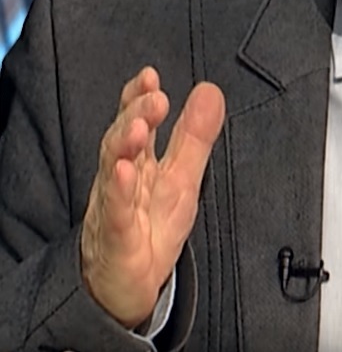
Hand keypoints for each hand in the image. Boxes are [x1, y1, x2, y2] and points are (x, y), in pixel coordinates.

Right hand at [80, 67, 225, 328]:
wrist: (128, 286)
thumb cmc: (151, 227)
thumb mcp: (183, 177)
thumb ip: (194, 136)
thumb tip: (209, 90)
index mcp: (140, 163)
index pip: (136, 122)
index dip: (139, 98)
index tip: (150, 76)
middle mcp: (122, 180)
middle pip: (122, 140)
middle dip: (135, 115)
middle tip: (154, 96)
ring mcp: (115, 208)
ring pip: (113, 172)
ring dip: (123, 146)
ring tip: (137, 126)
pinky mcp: (117, 240)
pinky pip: (115, 214)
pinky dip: (118, 193)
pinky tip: (123, 172)